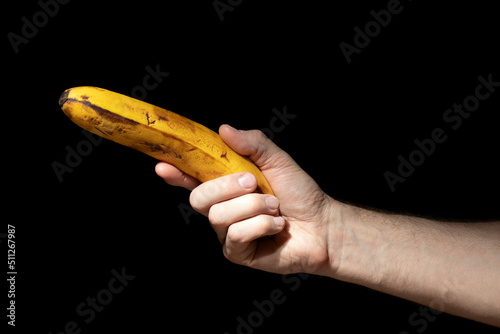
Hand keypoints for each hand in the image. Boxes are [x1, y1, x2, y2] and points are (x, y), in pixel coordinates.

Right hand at [156, 125, 343, 275]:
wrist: (322, 225)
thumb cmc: (299, 192)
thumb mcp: (277, 160)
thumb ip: (252, 143)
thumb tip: (223, 129)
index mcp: (227, 185)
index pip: (193, 178)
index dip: (176, 172)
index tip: (162, 165)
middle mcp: (222, 208)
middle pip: (198, 198)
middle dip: (226, 186)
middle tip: (253, 182)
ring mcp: (228, 232)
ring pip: (218, 216)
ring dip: (253, 206)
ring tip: (275, 208)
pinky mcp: (237, 252)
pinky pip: (235, 235)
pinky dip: (261, 225)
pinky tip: (277, 226)